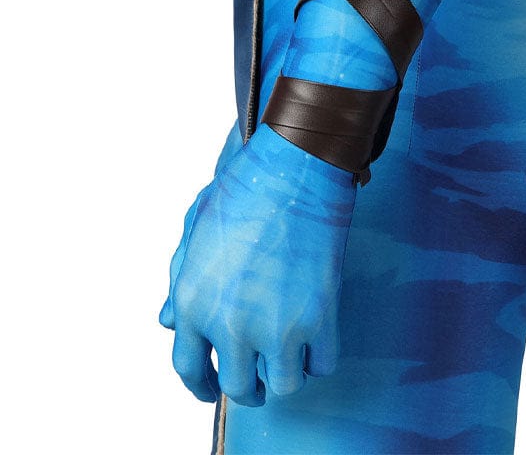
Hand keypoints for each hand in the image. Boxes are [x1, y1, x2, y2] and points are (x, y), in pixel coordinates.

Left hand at [158, 121, 356, 404]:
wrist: (293, 171)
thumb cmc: (243, 191)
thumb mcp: (195, 233)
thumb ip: (180, 283)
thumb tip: (170, 322)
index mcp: (194, 302)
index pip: (189, 368)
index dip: (201, 386)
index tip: (211, 389)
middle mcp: (231, 323)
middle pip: (238, 386)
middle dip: (246, 387)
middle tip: (256, 377)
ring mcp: (277, 325)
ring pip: (282, 385)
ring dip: (284, 375)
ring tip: (288, 358)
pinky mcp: (319, 317)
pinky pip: (322, 364)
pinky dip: (318, 356)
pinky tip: (314, 339)